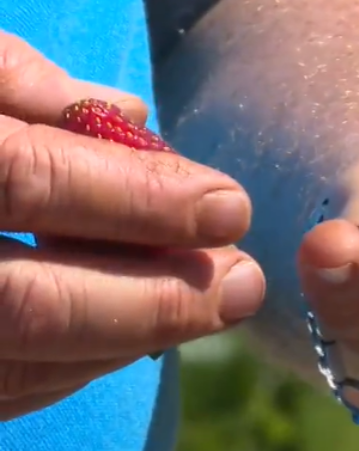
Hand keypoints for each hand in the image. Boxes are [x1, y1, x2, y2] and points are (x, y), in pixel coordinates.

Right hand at [0, 32, 264, 419]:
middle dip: (153, 298)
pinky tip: (122, 341)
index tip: (230, 206)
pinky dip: (61, 370)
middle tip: (242, 284)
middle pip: (28, 302)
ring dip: (120, 343)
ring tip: (205, 308)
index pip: (26, 179)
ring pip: (9, 364)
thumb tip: (124, 111)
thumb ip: (11, 80)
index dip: (139, 198)